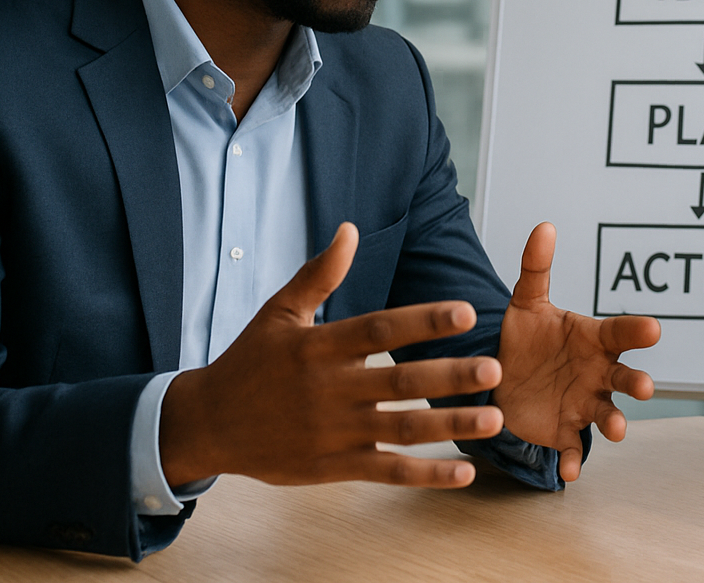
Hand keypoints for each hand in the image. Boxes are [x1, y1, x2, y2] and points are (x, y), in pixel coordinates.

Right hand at [160, 222, 506, 488]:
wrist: (209, 424)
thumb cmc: (249, 361)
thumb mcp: (278, 313)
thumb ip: (319, 274)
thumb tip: (350, 229)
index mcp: (319, 348)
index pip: (379, 330)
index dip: (423, 320)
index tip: (466, 311)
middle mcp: (330, 390)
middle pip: (398, 382)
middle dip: (449, 376)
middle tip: (494, 368)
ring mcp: (334, 432)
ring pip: (401, 430)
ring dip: (450, 426)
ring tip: (495, 419)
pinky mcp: (334, 466)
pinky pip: (387, 471)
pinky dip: (426, 474)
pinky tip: (464, 471)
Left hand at [492, 222, 661, 481]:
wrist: (501, 378)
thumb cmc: (527, 338)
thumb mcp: (527, 302)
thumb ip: (536, 268)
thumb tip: (544, 225)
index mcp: (593, 340)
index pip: (620, 333)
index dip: (636, 332)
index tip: (653, 329)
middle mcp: (597, 374)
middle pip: (624, 378)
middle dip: (636, 383)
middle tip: (643, 387)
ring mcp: (584, 404)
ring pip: (608, 416)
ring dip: (615, 424)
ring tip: (618, 431)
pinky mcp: (563, 432)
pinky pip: (573, 448)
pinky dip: (574, 461)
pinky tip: (568, 472)